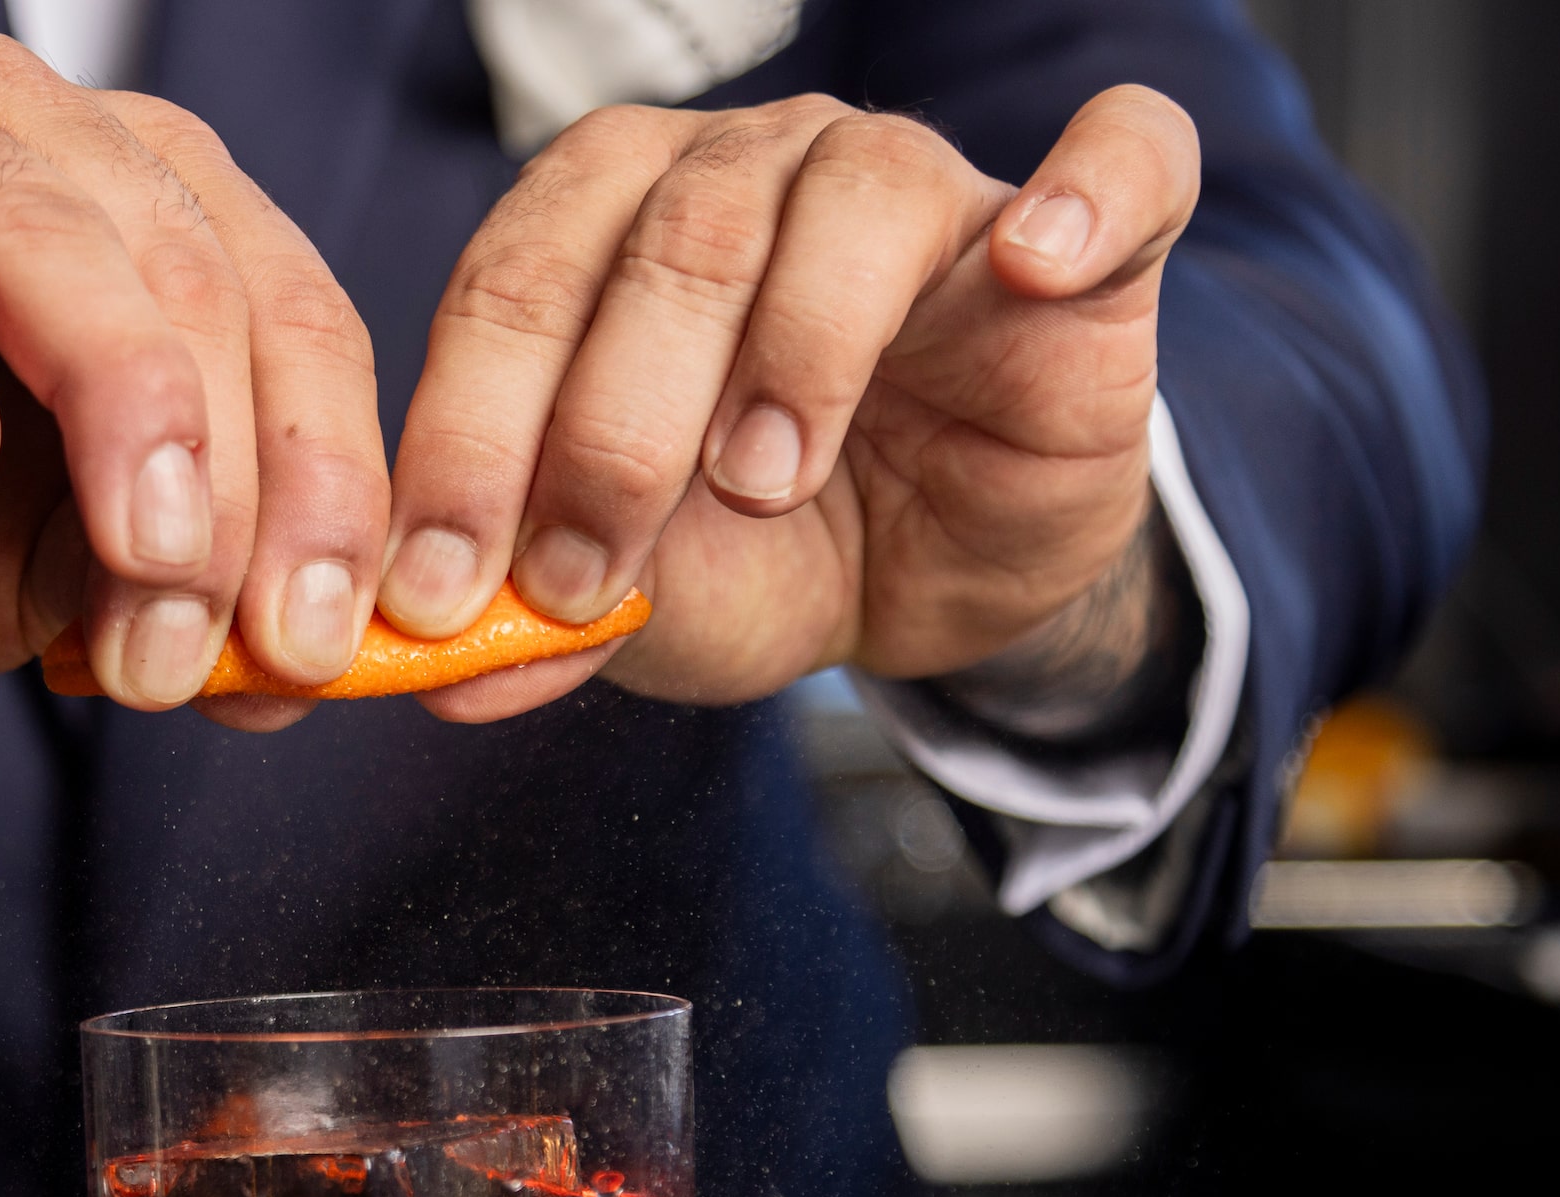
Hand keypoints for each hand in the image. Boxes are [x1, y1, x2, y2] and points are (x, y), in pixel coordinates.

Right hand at [0, 32, 388, 724]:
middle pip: (199, 279)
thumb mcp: (30, 585)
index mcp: (164, 222)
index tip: (327, 640)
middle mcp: (54, 142)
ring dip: (117, 408)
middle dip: (232, 481)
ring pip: (49, 230)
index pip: (297, 325)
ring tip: (135, 566)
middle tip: (207, 641)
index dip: (332, 486)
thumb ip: (153, 595)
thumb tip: (288, 662)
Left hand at [376, 87, 1199, 723]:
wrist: (933, 576)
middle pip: (674, 235)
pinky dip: (1082, 193)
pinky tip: (1032, 262)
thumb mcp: (642, 605)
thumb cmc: (768, 550)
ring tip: (764, 481)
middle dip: (606, 422)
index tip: (439, 585)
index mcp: (613, 225)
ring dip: (795, 348)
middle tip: (582, 568)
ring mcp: (915, 186)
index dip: (469, 435)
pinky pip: (1120, 161)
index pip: (518, 282)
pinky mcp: (1085, 241)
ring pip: (851, 197)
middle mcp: (756, 168)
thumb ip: (544, 621)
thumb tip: (445, 671)